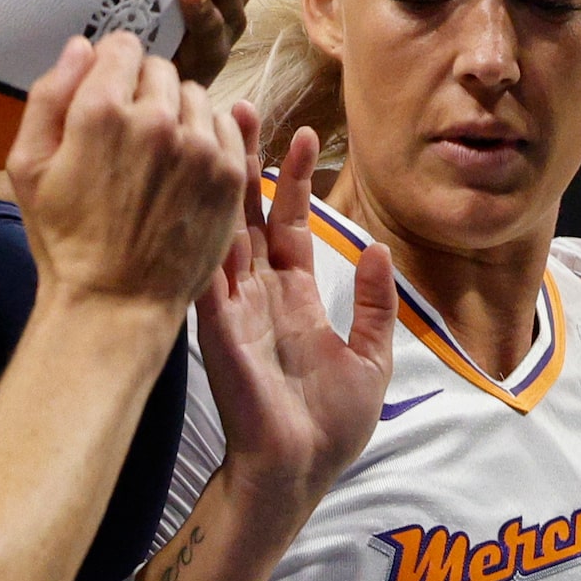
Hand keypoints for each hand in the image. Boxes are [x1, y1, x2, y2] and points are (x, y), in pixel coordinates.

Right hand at [8, 31, 245, 311]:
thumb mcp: (27, 167)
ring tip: (158, 155)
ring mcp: (198, 145)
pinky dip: (206, 135)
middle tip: (128, 135)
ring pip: (193, 94)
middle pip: (158, 69)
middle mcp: (155, 119)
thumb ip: (49, 95)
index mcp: (99, 111)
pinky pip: (225, 125)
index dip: (110, 67)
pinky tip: (184, 167)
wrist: (115, 303)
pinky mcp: (228, 172)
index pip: (121, 46)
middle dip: (142, 90)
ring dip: (177, 112)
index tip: (107, 93)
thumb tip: (81, 47)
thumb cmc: (65, 240)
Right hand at [197, 127, 396, 507]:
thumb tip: (382, 249)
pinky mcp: (215, 330)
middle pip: (246, 213)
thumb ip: (377, 302)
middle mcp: (258, 295)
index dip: (293, 179)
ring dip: (217, 184)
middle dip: (244, 161)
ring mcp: (232, 308)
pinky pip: (206, 276)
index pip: (288, 223)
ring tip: (215, 132)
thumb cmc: (330, 427)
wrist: (296, 473)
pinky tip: (197, 193)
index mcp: (293, 298)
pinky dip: (203, 236)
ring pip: (222, 232)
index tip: (302, 132)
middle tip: (238, 107)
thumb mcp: (372, 355)